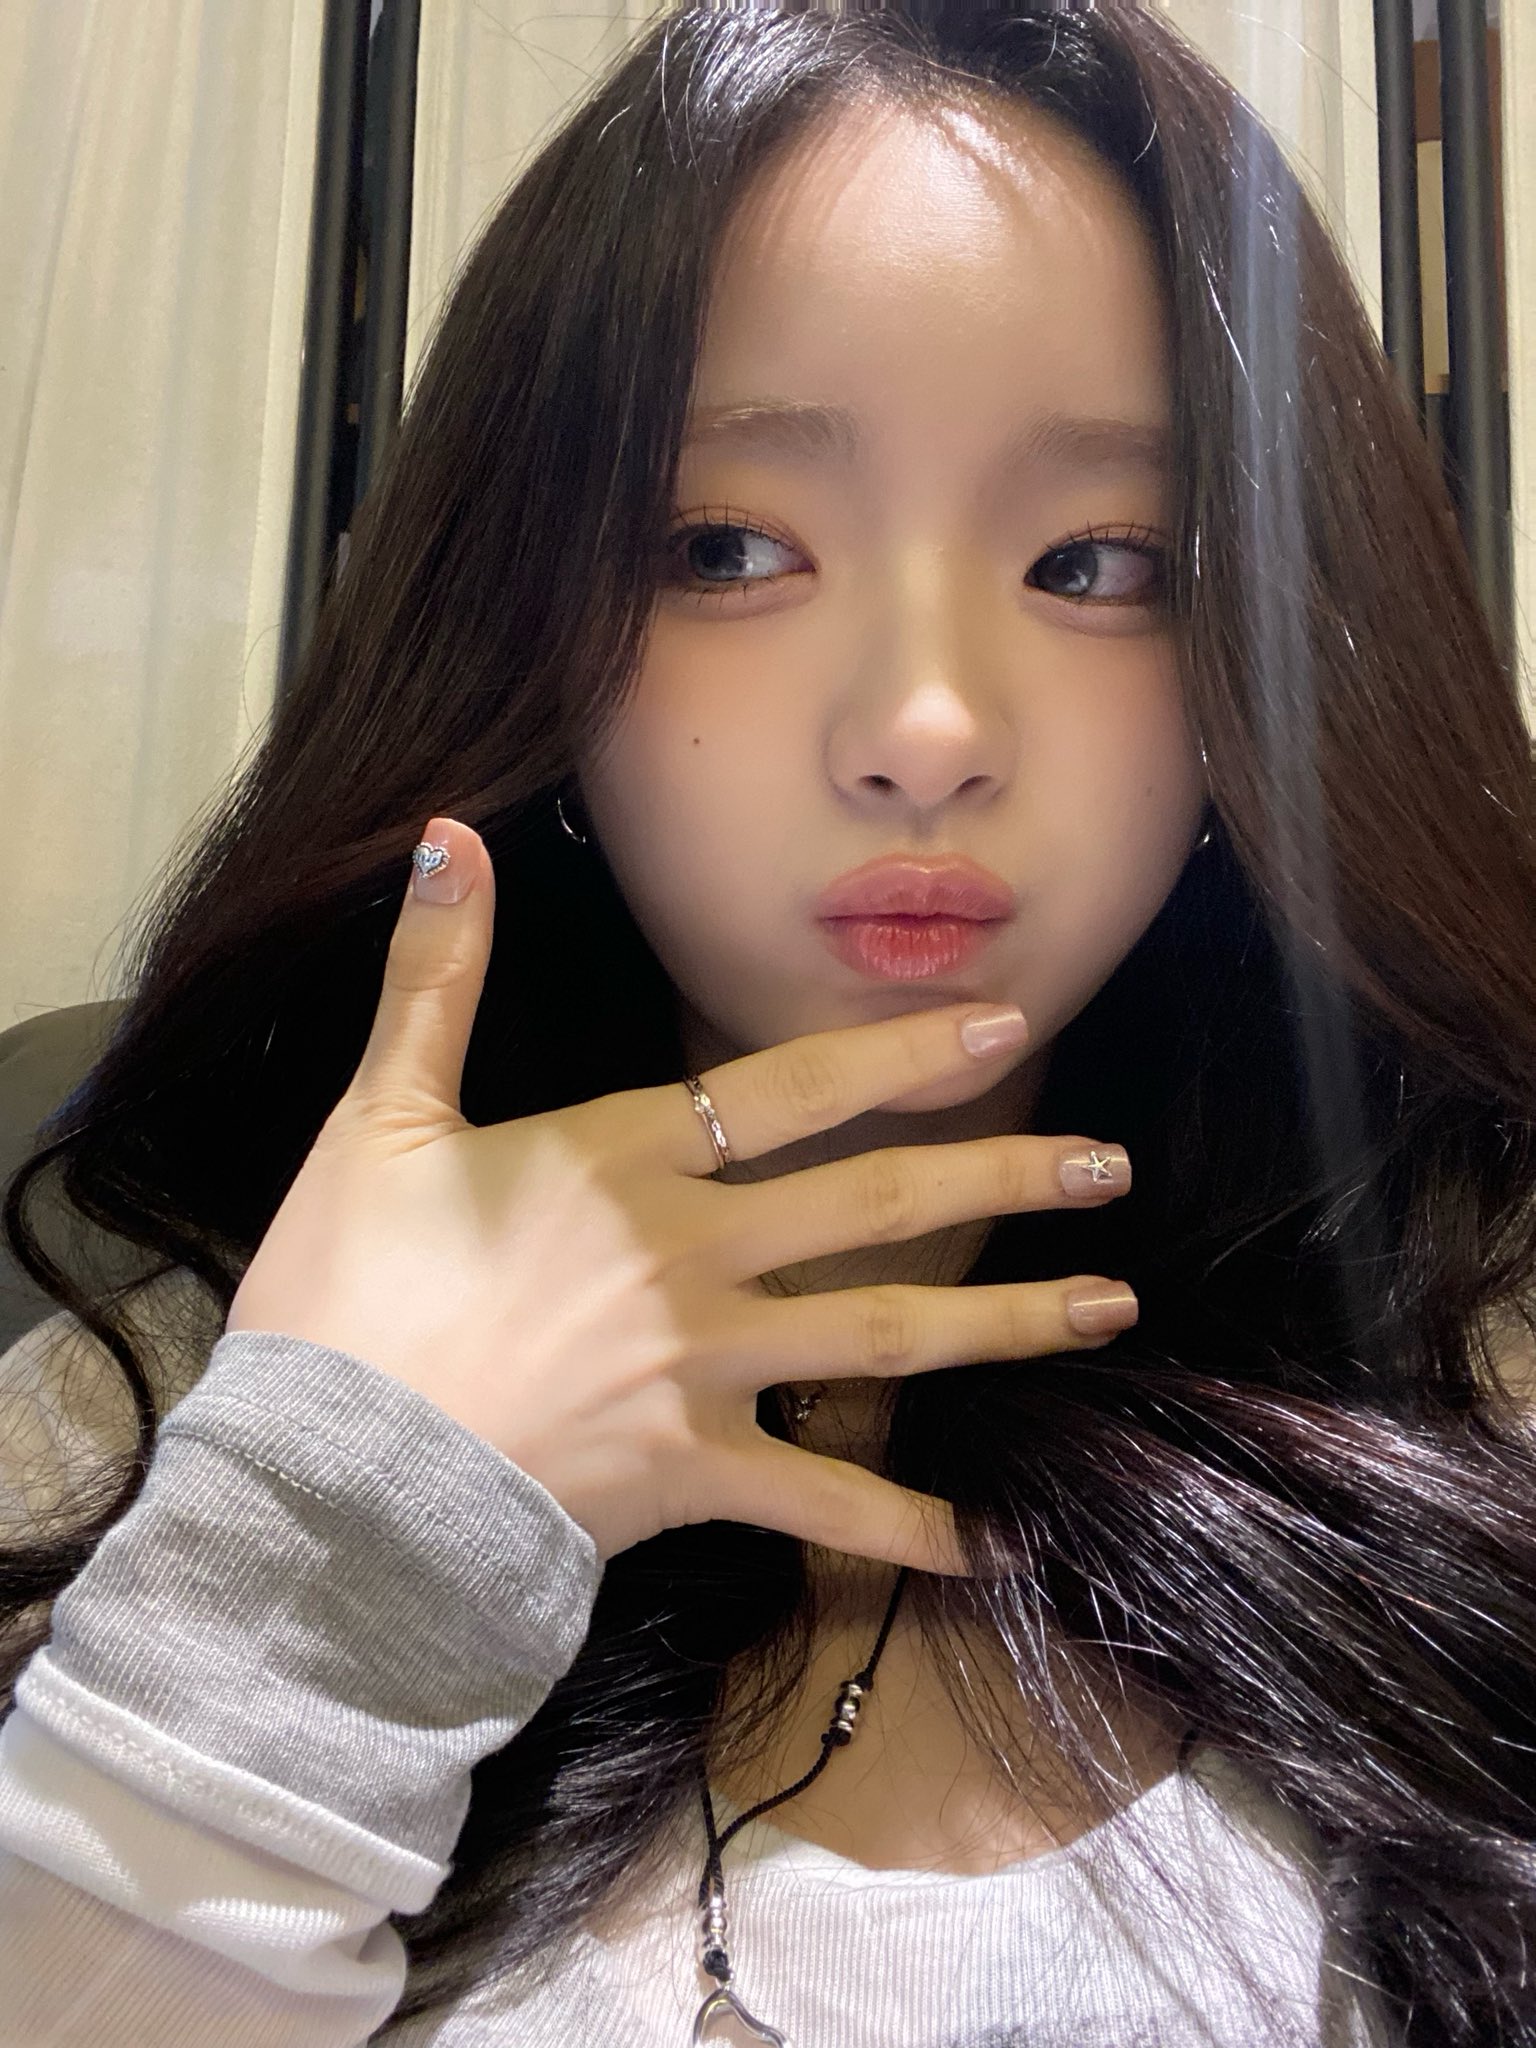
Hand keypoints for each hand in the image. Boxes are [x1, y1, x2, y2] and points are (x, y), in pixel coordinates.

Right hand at [226, 817, 1136, 1569]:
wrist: (325, 1478)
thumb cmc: (347, 1294)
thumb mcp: (379, 1115)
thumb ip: (433, 975)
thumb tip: (444, 833)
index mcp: (625, 1157)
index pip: (795, 1086)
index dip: (905, 1051)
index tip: (1005, 1026)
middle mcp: (691, 1250)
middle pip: (876, 1201)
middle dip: (1002, 1176)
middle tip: (1110, 1168)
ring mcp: (704, 1364)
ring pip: (886, 1333)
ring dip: (1006, 1319)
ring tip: (1110, 1305)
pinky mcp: (693, 1471)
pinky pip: (820, 1500)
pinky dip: (902, 1525)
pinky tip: (986, 1541)